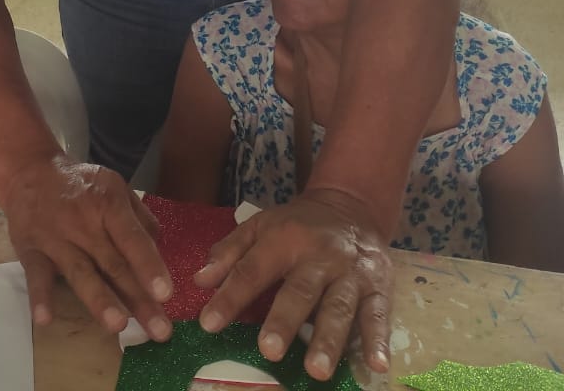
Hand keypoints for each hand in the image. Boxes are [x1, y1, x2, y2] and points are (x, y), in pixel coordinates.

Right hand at [2, 153, 172, 338]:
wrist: (28, 170)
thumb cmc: (79, 184)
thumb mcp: (114, 186)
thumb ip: (139, 218)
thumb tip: (159, 252)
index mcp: (108, 203)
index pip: (131, 239)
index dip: (148, 266)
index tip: (166, 294)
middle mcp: (83, 222)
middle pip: (113, 265)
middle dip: (137, 299)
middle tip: (159, 331)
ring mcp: (55, 238)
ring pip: (80, 273)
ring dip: (99, 300)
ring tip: (117, 325)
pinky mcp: (30, 250)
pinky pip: (36, 275)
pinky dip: (39, 297)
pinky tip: (45, 318)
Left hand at [195, 188, 392, 379]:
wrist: (351, 207)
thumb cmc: (297, 224)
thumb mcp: (259, 226)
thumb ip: (228, 252)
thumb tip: (198, 281)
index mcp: (283, 240)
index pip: (251, 271)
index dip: (230, 297)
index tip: (209, 324)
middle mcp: (319, 257)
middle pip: (299, 291)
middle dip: (284, 322)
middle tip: (269, 351)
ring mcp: (351, 273)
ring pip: (339, 307)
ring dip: (328, 340)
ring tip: (316, 370)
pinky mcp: (379, 287)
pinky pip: (379, 315)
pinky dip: (378, 341)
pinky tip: (377, 366)